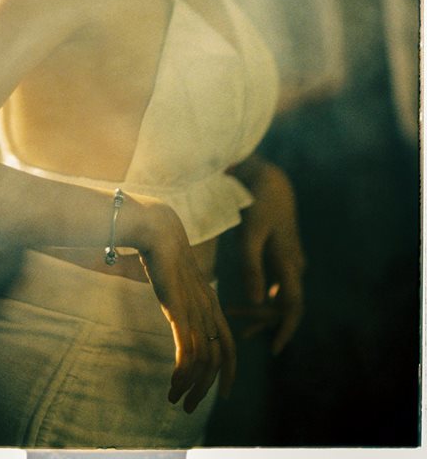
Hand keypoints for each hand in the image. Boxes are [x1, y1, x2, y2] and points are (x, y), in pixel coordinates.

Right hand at [137, 203, 235, 411]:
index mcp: (211, 303)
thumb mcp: (178, 282)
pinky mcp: (179, 310)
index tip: (222, 393)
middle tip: (190, 407)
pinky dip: (183, 373)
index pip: (229, 345)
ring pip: (204, 360)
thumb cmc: (164, 253)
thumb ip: (182, 299)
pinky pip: (187, 350)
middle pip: (219, 359)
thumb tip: (177, 312)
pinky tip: (173, 384)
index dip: (229, 372)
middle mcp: (209, 309)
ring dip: (191, 386)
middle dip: (207, 388)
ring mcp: (196, 310)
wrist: (158, 230)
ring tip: (175, 400)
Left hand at [228, 156, 304, 354]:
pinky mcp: (283, 253)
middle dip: (262, 319)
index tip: (274, 350)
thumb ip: (252, 268)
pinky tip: (245, 301)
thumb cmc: (257, 204)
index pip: (293, 307)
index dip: (286, 331)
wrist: (269, 179)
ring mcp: (290, 259)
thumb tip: (257, 302)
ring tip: (234, 316)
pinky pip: (277, 283)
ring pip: (280, 294)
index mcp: (289, 263)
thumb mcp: (250, 235)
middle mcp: (294, 265)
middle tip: (236, 326)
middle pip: (284, 304)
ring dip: (261, 308)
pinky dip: (263, 294)